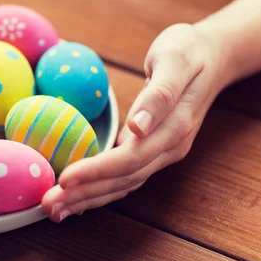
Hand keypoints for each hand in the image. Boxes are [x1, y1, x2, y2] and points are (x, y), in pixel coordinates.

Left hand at [41, 23, 226, 221]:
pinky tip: (80, 196)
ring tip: (55, 209)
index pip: (130, 158)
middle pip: (123, 179)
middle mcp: (169, 147)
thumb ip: (159, 94)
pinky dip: (101, 190)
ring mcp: (163, 151)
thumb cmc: (188, 51)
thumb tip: (139, 126)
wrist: (212, 57)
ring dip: (89, 199)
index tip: (65, 179)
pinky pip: (125, 176)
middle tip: (49, 205)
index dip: (97, 171)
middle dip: (85, 194)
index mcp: (174, 127)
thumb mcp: (175, 59)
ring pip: (123, 184)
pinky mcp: (153, 149)